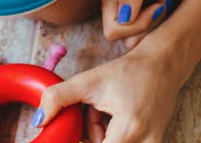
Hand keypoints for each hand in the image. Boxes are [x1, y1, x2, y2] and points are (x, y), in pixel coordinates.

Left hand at [35, 40, 184, 142]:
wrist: (162, 65)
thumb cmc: (128, 72)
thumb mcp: (88, 81)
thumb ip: (58, 98)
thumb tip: (38, 121)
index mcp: (130, 129)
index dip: (82, 140)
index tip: (74, 132)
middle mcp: (145, 142)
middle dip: (92, 134)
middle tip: (92, 113)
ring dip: (102, 134)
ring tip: (104, 110)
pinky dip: (113, 133)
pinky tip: (113, 115)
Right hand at [101, 0, 199, 49]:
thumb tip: (123, 16)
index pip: (113, 30)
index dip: (137, 24)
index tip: (157, 5)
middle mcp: (114, 8)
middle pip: (123, 38)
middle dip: (147, 25)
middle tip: (161, 4)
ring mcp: (126, 17)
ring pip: (134, 41)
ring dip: (154, 26)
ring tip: (162, 5)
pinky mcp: (139, 23)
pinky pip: (145, 40)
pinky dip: (158, 27)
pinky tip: (162, 11)